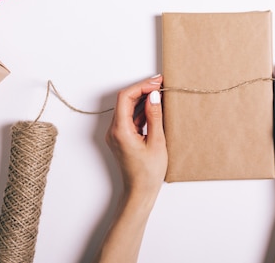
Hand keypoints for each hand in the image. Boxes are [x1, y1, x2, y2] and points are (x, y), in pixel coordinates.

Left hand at [98, 76, 165, 262]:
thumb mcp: (157, 142)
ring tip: (160, 93)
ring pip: (127, 108)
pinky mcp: (121, 137)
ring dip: (142, 99)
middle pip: (125, 100)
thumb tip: (153, 96)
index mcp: (120, 131)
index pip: (126, 97)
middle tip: (161, 84)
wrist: (140, 192)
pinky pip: (129, 117)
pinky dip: (141, 110)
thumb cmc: (148, 172)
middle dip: (142, 89)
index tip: (157, 82)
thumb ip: (154, 117)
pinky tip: (154, 108)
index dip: (141, 86)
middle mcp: (114, 130)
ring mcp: (116, 134)